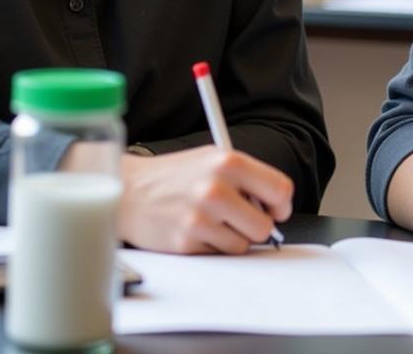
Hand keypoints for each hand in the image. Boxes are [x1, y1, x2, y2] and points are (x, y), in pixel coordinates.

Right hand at [118, 145, 292, 253]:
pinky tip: (195, 229)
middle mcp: (216, 188)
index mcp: (229, 162)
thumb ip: (247, 176)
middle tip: (241, 219)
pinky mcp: (186, 242)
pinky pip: (218, 254)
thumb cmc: (175, 174)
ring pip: (243, 245)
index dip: (281, 205)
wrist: (130, 190)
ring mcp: (201, 218)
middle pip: (264, 226)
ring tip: (212, 220)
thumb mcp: (213, 158)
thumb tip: (278, 203)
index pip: (280, 189)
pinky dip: (212, 246)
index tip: (276, 210)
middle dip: (257, 226)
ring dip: (233, 238)